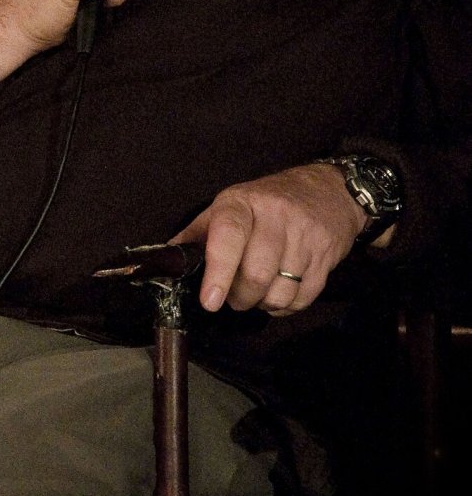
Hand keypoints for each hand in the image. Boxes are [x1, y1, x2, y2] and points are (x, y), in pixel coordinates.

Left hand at [170, 163, 367, 315]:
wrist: (327, 189)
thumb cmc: (266, 203)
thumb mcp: (228, 208)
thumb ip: (197, 235)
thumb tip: (167, 262)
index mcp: (241, 203)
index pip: (229, 235)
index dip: (219, 271)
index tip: (211, 300)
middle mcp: (275, 215)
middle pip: (256, 273)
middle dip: (240, 297)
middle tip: (233, 296)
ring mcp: (304, 235)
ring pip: (281, 291)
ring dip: (264, 304)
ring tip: (258, 292)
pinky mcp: (326, 255)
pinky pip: (303, 298)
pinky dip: (287, 306)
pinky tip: (280, 292)